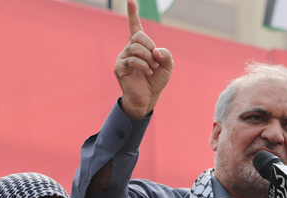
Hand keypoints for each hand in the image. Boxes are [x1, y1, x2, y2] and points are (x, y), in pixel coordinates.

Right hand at [115, 0, 172, 118]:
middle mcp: (129, 49)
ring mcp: (122, 58)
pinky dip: (143, 65)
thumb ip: (165, 54)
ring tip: (152, 68)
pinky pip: (131, 60)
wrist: (148, 98)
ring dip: (148, 58)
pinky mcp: (120, 68)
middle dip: (150, 46)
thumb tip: (155, 50)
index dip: (133, 14)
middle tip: (156, 60)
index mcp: (140, 46)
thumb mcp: (167, 65)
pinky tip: (148, 72)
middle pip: (138, 36)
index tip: (131, 1)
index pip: (135, 27)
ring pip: (135, 48)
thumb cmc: (156, 80)